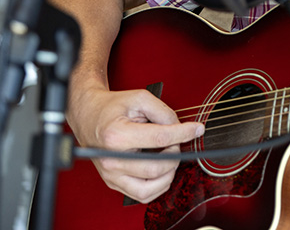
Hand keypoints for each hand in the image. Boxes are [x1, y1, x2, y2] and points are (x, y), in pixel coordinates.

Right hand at [67, 86, 203, 202]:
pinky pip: (142, 195)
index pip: (159, 139)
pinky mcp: (113, 183)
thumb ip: (164, 112)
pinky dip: (158, 186)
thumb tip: (181, 128)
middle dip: (175, 154)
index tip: (197, 129)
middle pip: (156, 168)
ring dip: (168, 174)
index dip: (183, 133)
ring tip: (168, 156)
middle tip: (175, 142)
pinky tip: (162, 170)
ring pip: (149, 189)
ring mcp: (111, 174)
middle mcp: (111, 159)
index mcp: (117, 135)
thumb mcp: (140, 98)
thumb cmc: (112, 107)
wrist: (88, 116)